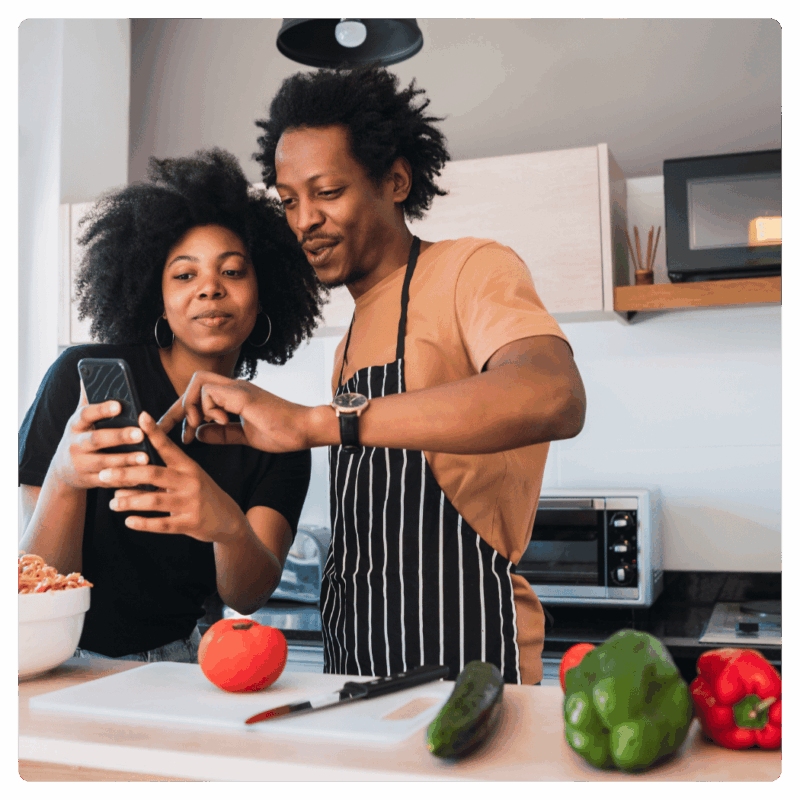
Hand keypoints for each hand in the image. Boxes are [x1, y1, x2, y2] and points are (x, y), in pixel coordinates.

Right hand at [50, 393, 151, 490]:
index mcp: (75, 425)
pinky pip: (109, 480)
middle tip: (140, 434)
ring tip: (146, 457)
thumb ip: (87, 398)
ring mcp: (81, 465)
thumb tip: (88, 371)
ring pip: (104, 463)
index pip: (86, 414)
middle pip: (97, 440)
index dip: (102, 409)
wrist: (64, 470)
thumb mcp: (80, 418)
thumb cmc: (81, 436)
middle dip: (119, 437)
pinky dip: (125, 480)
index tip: (119, 405)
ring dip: (126, 461)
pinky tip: (142, 478)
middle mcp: (75, 445)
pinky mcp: (90, 481)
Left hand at [102, 411, 248, 541]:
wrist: (228, 519)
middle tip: (104, 474)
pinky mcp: (190, 523)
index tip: (140, 417)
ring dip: (130, 501)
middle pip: (154, 473)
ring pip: (155, 500)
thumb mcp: (189, 477)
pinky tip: (129, 521)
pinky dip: (143, 523)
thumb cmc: (201, 495)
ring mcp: (191, 503)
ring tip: (112, 502)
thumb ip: (162, 473)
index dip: (154, 432)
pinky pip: (162, 524)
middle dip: (126, 474)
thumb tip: (125, 472)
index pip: (168, 446)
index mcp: (188, 466)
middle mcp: (190, 481)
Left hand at [158, 371, 314, 452]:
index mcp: (236, 396)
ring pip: (198, 383)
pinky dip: (208, 409)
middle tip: (180, 432)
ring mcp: (238, 388)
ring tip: (203, 426)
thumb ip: (223, 434)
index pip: (200, 395)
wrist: (305, 429)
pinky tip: (223, 422)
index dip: (181, 412)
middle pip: (195, 381)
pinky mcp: (242, 394)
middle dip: (178, 407)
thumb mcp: (245, 436)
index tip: (176, 432)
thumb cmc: (283, 433)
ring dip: (194, 407)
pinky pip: (210, 392)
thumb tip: (199, 433)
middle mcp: (235, 387)